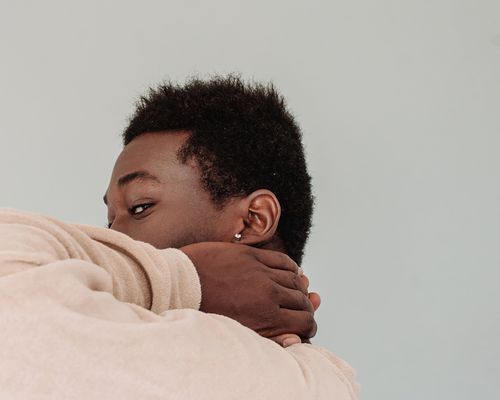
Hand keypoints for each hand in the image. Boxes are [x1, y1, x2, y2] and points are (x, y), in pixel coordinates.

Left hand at [180, 242, 316, 338]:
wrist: (182, 284)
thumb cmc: (207, 312)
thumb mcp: (238, 332)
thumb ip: (269, 337)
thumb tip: (295, 341)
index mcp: (266, 317)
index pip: (304, 321)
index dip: (309, 325)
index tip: (306, 325)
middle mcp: (269, 294)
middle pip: (302, 301)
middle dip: (306, 307)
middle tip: (303, 309)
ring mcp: (261, 272)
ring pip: (296, 280)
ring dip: (301, 287)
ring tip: (298, 292)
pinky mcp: (253, 256)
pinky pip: (283, 261)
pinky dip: (293, 267)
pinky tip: (292, 272)